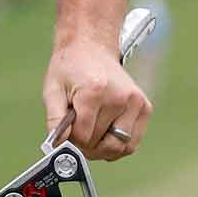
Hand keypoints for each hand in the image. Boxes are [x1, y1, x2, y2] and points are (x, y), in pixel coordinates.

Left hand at [42, 38, 152, 160]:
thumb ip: (54, 119)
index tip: (66, 132)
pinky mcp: (145, 107)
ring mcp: (136, 103)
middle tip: (76, 136)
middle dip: (86, 146)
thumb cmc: (70, 68)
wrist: (91, 47)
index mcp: (94, 92)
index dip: (71, 140)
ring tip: (90, 135)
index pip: (84, 136)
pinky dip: (118, 145)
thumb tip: (60, 145)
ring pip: (120, 147)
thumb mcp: (52, 90)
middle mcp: (120, 98)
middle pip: (103, 144)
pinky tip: (105, 134)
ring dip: (103, 149)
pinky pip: (132, 142)